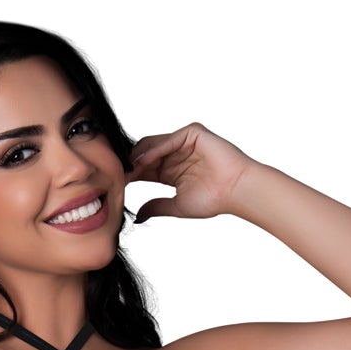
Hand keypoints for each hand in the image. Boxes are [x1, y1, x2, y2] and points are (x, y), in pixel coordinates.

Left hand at [125, 122, 255, 223]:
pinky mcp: (192, 133)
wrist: (235, 191)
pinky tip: (143, 161)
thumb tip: (138, 216)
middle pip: (145, 154)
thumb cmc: (213, 199)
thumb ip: (156, 206)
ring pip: (154, 144)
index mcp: (170, 171)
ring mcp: (183, 143)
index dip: (130, 175)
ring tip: (127, 169)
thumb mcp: (176, 205)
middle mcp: (175, 155)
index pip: (144, 169)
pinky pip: (169, 139)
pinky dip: (155, 150)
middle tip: (117, 175)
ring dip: (139, 157)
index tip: (116, 184)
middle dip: (131, 164)